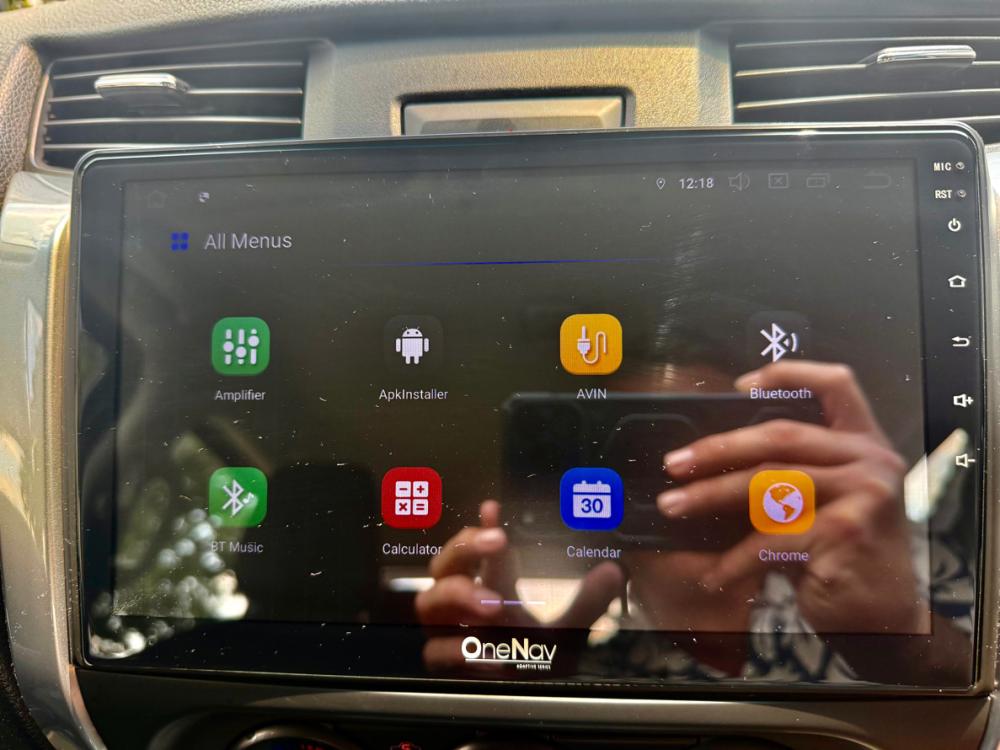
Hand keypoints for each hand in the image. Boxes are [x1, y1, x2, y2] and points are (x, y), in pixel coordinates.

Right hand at [415, 500, 623, 670]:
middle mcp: (461, 605)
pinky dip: (455, 649)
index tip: (493, 508)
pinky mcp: (445, 665)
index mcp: (487, 586)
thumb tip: (613, 572)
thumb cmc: (538, 658)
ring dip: (459, 594)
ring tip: (493, 603)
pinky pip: (435, 651)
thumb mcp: (569, 630)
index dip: (481, 528)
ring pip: (428, 603)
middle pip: (442, 564)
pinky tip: (481, 650)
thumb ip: (587, 602)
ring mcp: (448, 633)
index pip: (476, 549)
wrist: (528, 706)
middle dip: (465, 548)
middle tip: (497, 542)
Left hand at [657, 361, 927, 634]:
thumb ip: (791, 473)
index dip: (788, 374)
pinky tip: (712, 575)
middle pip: (780, 435)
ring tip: (672, 507)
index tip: (738, 386)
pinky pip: (772, 537)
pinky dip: (734, 559)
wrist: (885, 621)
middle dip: (717, 448)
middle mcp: (871, 460)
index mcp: (864, 444)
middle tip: (673, 463)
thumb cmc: (841, 558)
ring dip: (709, 497)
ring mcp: (864, 493)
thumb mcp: (825, 503)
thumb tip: (711, 458)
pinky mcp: (847, 530)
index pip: (836, 384)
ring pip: (767, 482)